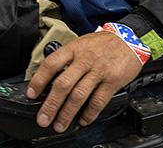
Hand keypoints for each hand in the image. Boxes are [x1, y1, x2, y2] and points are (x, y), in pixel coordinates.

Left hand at [27, 31, 142, 132]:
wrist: (130, 38)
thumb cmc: (104, 43)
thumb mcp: (82, 43)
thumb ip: (68, 58)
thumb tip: (49, 78)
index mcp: (74, 49)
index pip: (51, 64)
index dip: (39, 80)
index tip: (31, 94)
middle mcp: (86, 59)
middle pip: (63, 84)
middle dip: (51, 104)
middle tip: (43, 118)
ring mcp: (99, 70)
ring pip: (79, 95)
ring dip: (67, 113)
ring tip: (60, 124)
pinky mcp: (113, 80)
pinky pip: (98, 101)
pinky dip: (89, 114)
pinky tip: (83, 120)